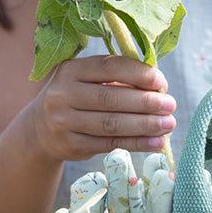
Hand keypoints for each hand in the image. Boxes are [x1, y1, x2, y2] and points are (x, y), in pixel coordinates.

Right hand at [29, 55, 176, 160]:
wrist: (40, 129)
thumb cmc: (77, 98)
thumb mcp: (87, 80)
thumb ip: (117, 79)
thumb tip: (158, 86)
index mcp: (70, 69)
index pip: (108, 67)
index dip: (137, 73)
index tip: (161, 82)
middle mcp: (62, 94)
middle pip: (111, 98)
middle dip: (146, 102)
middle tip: (171, 105)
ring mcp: (63, 121)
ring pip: (111, 123)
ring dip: (145, 125)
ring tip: (169, 124)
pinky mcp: (71, 145)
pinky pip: (109, 143)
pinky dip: (137, 143)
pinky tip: (156, 142)